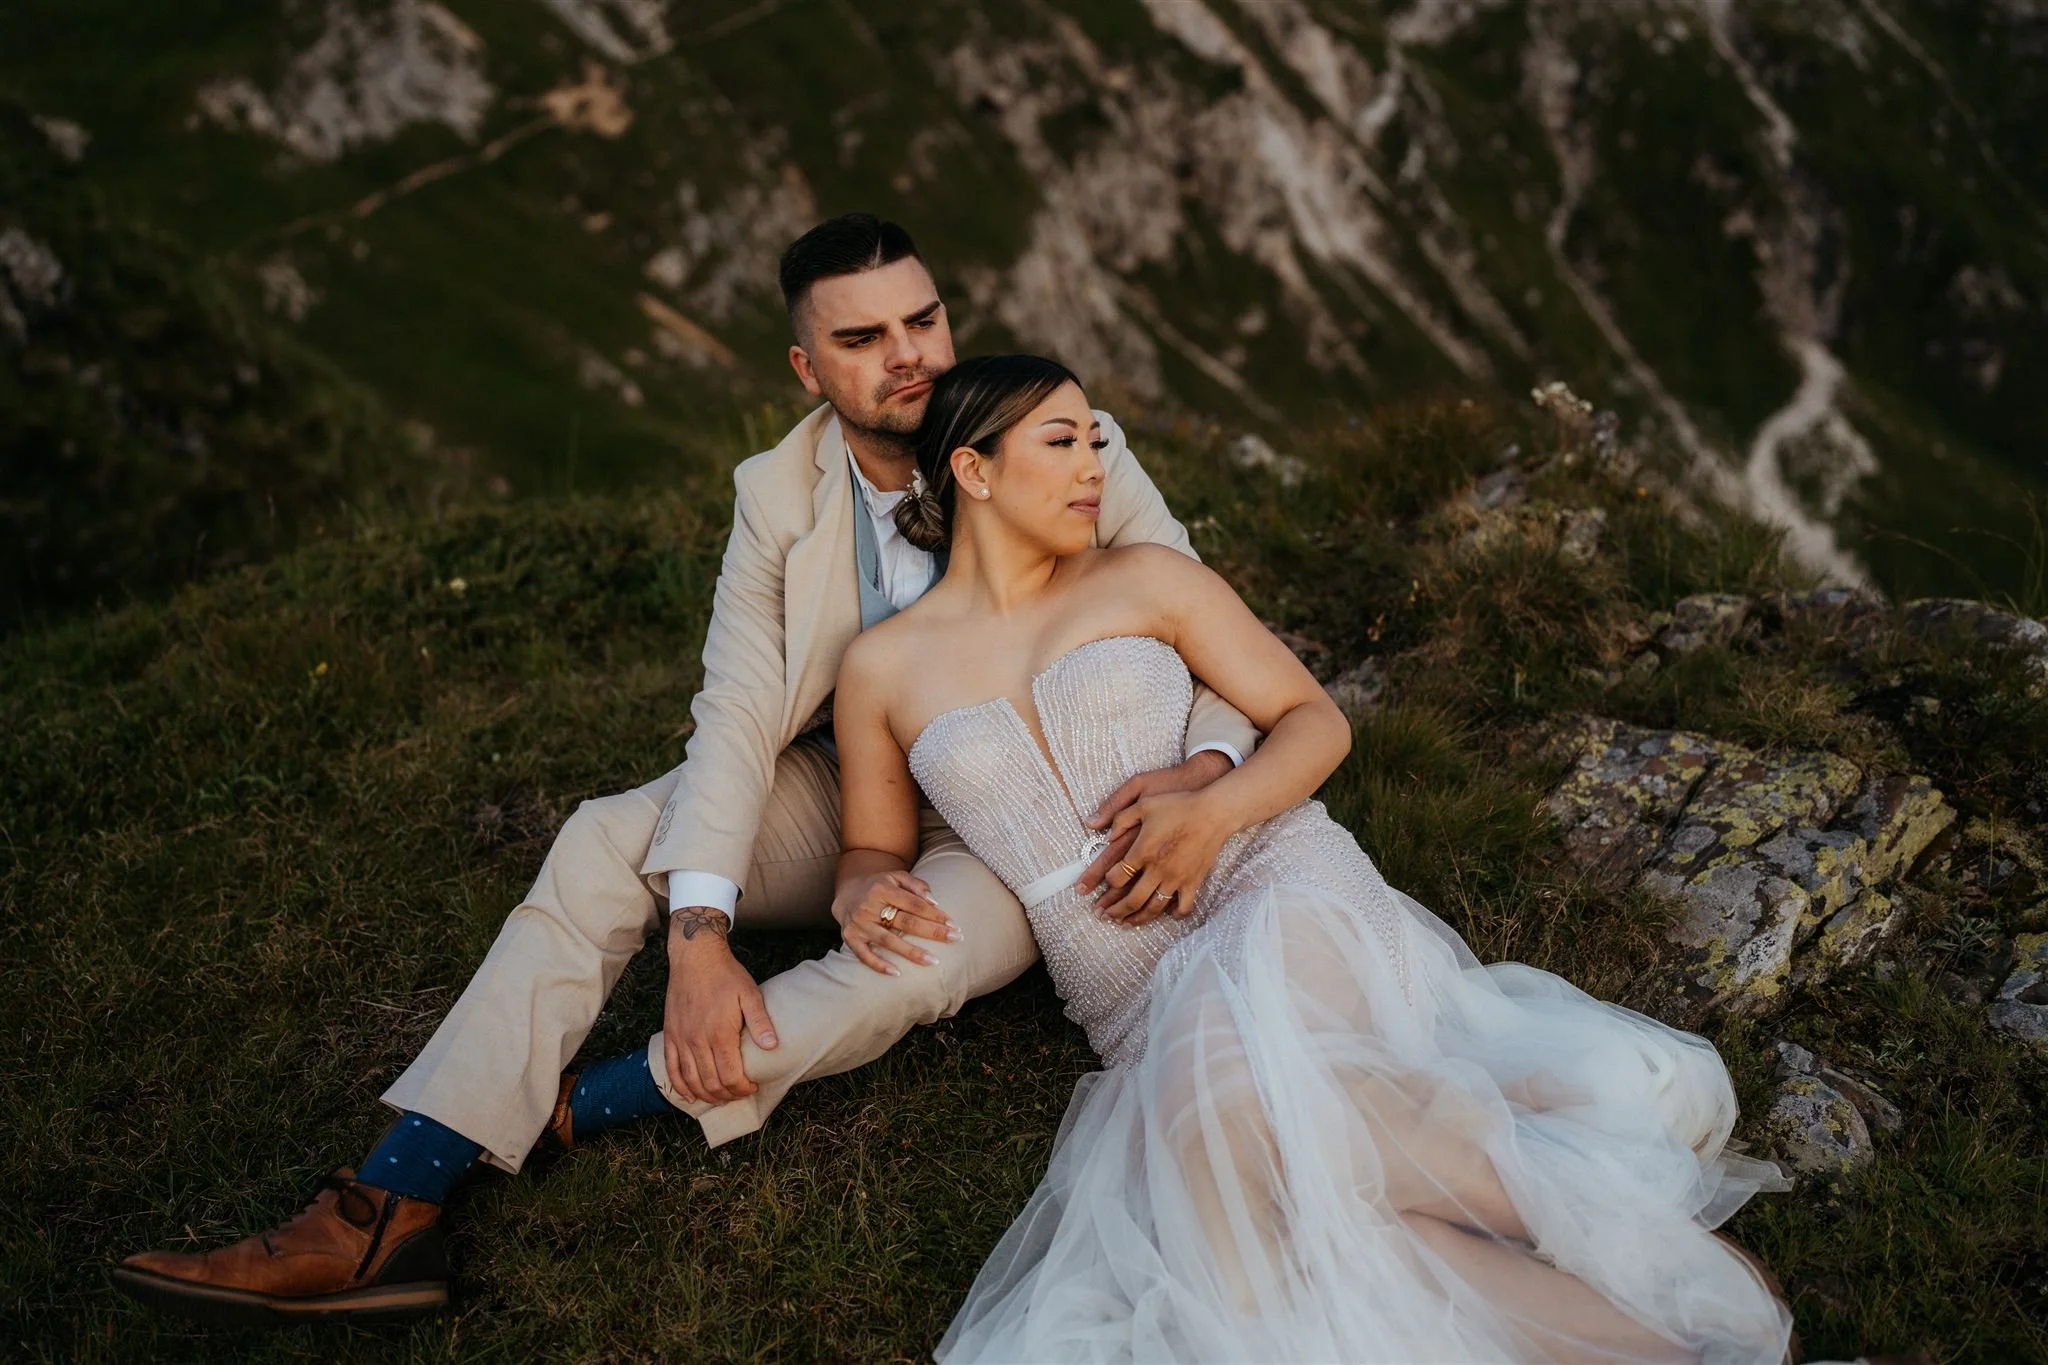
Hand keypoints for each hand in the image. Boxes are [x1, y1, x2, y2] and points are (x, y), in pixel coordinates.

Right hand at [662, 908, 777, 1104]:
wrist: (695, 957)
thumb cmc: (725, 975)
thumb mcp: (750, 994)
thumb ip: (760, 1021)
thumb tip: (772, 1046)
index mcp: (719, 1033)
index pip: (730, 1076)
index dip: (742, 1088)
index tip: (752, 1086)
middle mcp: (697, 1040)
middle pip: (711, 1083)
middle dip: (728, 1095)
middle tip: (739, 1093)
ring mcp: (681, 1039)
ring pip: (691, 1080)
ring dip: (707, 1095)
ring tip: (721, 1098)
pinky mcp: (670, 1035)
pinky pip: (671, 1068)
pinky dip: (680, 1086)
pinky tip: (690, 1095)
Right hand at [833, 869, 959, 975]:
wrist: (846, 892)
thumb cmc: (878, 886)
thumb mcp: (896, 877)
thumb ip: (916, 885)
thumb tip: (934, 902)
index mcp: (882, 888)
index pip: (914, 904)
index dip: (935, 914)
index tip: (953, 925)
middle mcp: (869, 906)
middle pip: (906, 922)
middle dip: (932, 932)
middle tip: (954, 939)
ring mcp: (859, 924)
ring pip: (888, 941)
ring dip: (912, 952)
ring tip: (933, 961)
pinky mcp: (850, 938)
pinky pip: (864, 955)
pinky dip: (879, 965)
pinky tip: (897, 972)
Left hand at [1091, 788, 1234, 926]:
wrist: (1213, 812)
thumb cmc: (1178, 805)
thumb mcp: (1144, 803)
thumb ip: (1121, 818)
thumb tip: (1104, 834)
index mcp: (1143, 850)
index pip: (1117, 876)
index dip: (1106, 881)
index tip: (1105, 881)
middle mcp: (1157, 869)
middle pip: (1132, 899)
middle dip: (1115, 911)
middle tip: (1104, 916)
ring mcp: (1176, 878)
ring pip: (1154, 908)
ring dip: (1138, 919)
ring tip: (1126, 923)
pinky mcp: (1193, 881)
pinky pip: (1184, 906)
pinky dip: (1175, 915)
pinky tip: (1167, 915)